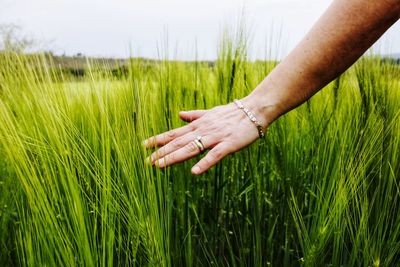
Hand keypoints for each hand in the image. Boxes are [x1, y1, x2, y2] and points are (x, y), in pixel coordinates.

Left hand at [143, 100, 267, 174]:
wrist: (255, 109)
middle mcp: (203, 130)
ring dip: (174, 157)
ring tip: (160, 166)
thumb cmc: (233, 112)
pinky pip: (214, 155)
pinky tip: (194, 172)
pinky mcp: (228, 145)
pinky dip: (204, 163)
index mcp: (198, 124)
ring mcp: (215, 138)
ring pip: (191, 148)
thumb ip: (194, 115)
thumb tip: (179, 114)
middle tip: (146, 162)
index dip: (159, 139)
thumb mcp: (211, 112)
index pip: (174, 133)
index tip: (144, 145)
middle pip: (178, 143)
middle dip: (162, 152)